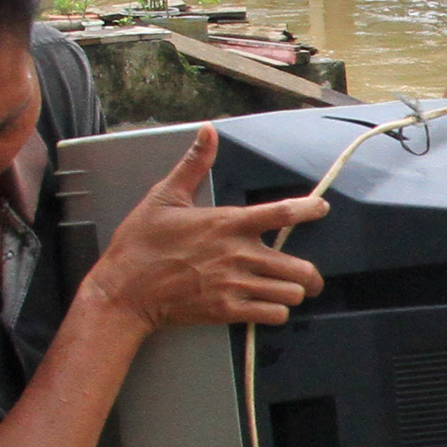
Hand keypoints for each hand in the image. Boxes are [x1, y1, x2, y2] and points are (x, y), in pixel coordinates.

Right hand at [87, 129, 326, 331]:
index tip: (321, 208)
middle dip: (310, 275)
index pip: (282, 213)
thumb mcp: (164, 196)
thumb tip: (208, 131)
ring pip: (290, 293)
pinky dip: (275, 313)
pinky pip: (271, 315)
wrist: (124, 291)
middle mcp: (238, 254)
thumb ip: (194, 165)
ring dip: (292, 293)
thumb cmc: (141, 244)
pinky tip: (267, 307)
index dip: (309, 209)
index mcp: (227, 223)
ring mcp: (234, 285)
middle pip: (300, 267)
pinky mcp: (227, 311)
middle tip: (308, 277)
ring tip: (285, 292)